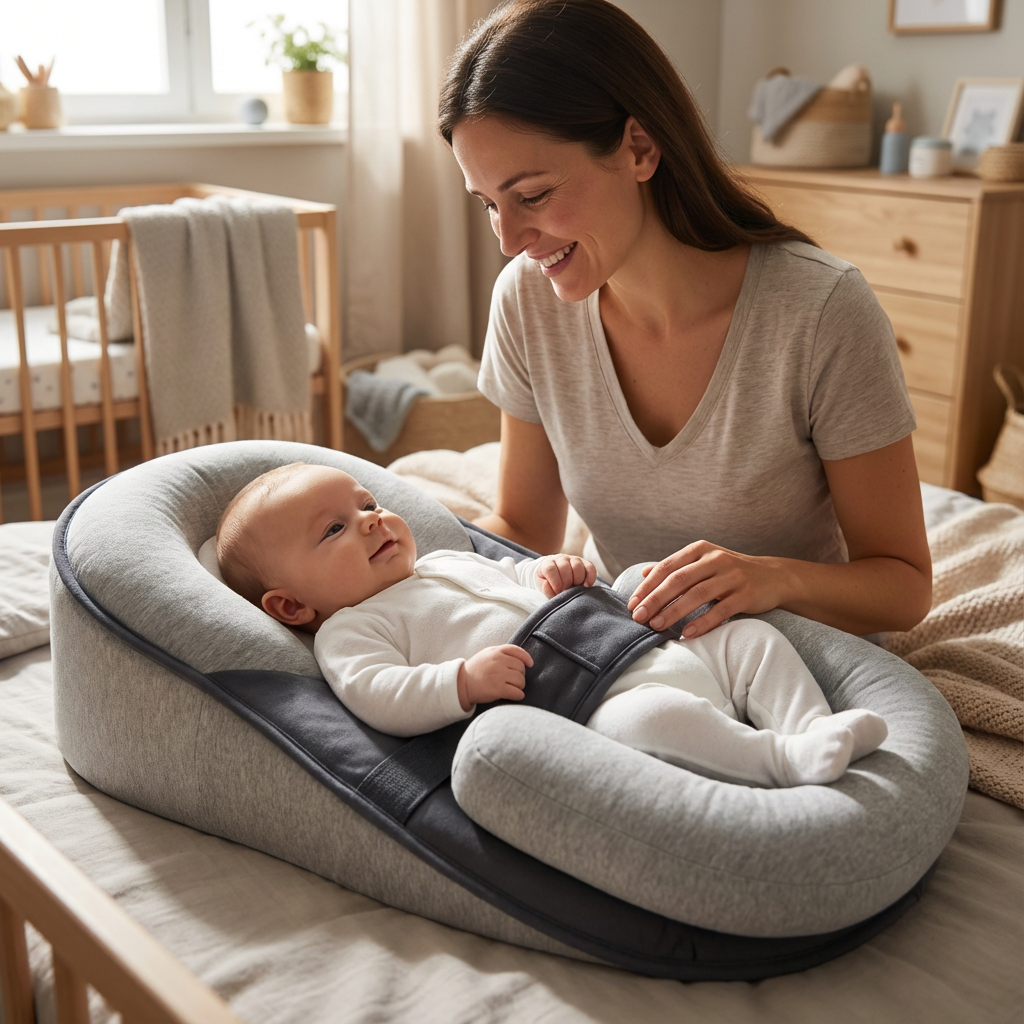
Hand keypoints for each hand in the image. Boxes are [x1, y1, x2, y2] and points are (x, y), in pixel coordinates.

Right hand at [457, 644, 532, 710]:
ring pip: (521, 681)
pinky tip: (514, 695)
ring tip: (512, 688)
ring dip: (520, 686)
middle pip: (521, 668)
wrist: (461, 683)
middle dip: (520, 675)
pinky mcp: (497, 689)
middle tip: (513, 680)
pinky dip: (518, 695)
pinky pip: (517, 693)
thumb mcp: (487, 654)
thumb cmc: (476, 669)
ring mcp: (498, 675)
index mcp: (496, 652)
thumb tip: (522, 658)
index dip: (526, 658)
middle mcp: (498, 661)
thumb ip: (502, 653)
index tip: (530, 664)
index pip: (517, 651)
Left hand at [536, 554, 596, 596]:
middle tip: (566, 591)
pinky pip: (590, 567)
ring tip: (574, 588)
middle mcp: (561, 559)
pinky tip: (586, 585)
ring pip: (577, 566)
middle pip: (564, 567)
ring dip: (577, 580)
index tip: (558, 591)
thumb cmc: (550, 583)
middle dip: (566, 583)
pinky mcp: (585, 563)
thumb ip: (545, 588)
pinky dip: (590, 577)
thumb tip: (547, 584)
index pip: (550, 569)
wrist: (558, 576)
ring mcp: (574, 559)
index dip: (555, 582)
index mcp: (548, 563)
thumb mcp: (544, 587)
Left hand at [627, 541, 786, 637]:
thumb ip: (675, 567)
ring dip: (674, 611)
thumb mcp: (703, 563)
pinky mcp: (746, 594)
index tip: (632, 604)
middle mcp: (715, 559)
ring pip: (697, 594)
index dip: (648, 586)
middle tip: (639, 617)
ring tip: (657, 626)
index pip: (667, 567)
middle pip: (679, 580)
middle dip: (656, 599)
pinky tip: (688, 633)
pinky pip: (721, 610)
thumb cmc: (730, 572)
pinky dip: (703, 622)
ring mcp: (732, 576)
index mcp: (700, 550)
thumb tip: (644, 573)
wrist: (773, 577)